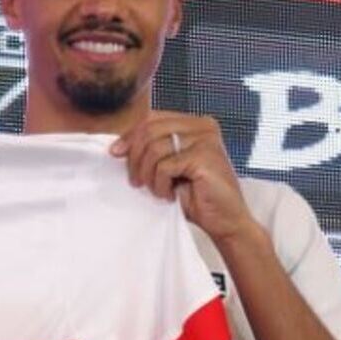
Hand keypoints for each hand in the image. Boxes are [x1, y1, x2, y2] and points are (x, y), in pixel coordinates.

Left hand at [110, 111, 257, 243]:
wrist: (225, 221)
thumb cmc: (197, 196)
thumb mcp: (169, 167)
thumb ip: (152, 150)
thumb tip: (118, 146)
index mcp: (195, 123)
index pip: (152, 118)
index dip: (130, 135)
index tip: (115, 152)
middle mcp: (203, 126)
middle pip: (150, 129)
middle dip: (135, 158)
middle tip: (137, 182)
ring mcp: (206, 140)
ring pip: (154, 148)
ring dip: (149, 175)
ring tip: (159, 190)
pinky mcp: (205, 157)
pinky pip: (164, 166)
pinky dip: (160, 184)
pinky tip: (170, 194)